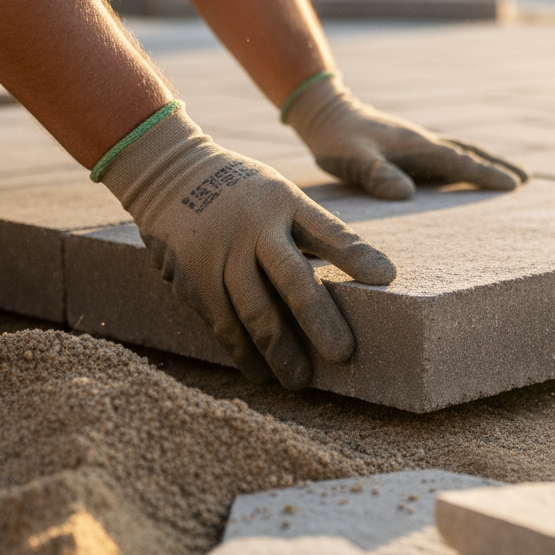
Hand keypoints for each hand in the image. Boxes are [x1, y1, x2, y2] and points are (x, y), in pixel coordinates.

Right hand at [100, 105, 395, 388]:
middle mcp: (252, 228)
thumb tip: (376, 274)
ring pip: (252, 311)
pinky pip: (222, 322)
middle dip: (317, 318)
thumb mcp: (283, 196)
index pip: (327, 230)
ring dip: (278, 350)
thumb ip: (321, 232)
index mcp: (283, 203)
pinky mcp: (192, 278)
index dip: (355, 255)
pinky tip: (260, 373)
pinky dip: (242, 352)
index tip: (386, 277)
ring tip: (299, 381)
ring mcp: (219, 253)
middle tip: (343, 354)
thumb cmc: (245, 193)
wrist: (168, 173)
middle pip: (290, 278)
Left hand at [285, 74, 528, 200]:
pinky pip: (447, 156)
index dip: (487, 174)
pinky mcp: (410, 148)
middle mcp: (424, 143)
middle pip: (470, 154)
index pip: (460, 161)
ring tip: (509, 176)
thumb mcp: (353, 159)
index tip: (513, 185)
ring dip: (486, 163)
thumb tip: (408, 194)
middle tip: (526, 181)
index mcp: (418, 147)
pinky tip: (466, 173)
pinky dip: (466, 163)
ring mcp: (419, 144)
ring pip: (461, 153)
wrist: (325, 113)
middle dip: (497, 167)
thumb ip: (378, 175)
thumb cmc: (337, 141)